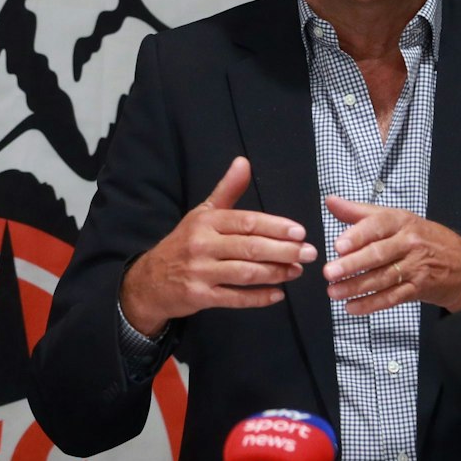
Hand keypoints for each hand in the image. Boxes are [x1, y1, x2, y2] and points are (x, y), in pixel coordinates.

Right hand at [119, 157, 317, 335]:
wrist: (150, 280)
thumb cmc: (184, 244)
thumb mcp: (202, 214)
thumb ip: (227, 190)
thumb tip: (244, 162)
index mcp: (206, 222)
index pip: (247, 222)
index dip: (276, 227)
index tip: (300, 232)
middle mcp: (201, 245)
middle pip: (250, 248)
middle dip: (284, 251)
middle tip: (310, 253)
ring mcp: (200, 272)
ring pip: (245, 273)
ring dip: (275, 273)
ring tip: (297, 271)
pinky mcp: (199, 297)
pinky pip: (234, 298)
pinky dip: (258, 298)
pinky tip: (278, 294)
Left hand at [322, 195, 460, 314]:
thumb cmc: (426, 238)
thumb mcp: (398, 219)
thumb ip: (361, 212)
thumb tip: (331, 201)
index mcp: (402, 222)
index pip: (378, 226)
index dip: (357, 235)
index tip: (338, 245)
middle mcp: (410, 243)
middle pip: (378, 254)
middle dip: (352, 265)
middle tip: (329, 272)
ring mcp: (416, 267)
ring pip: (382, 278)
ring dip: (356, 287)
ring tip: (333, 292)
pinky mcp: (419, 289)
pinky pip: (392, 297)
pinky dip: (371, 304)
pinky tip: (352, 307)